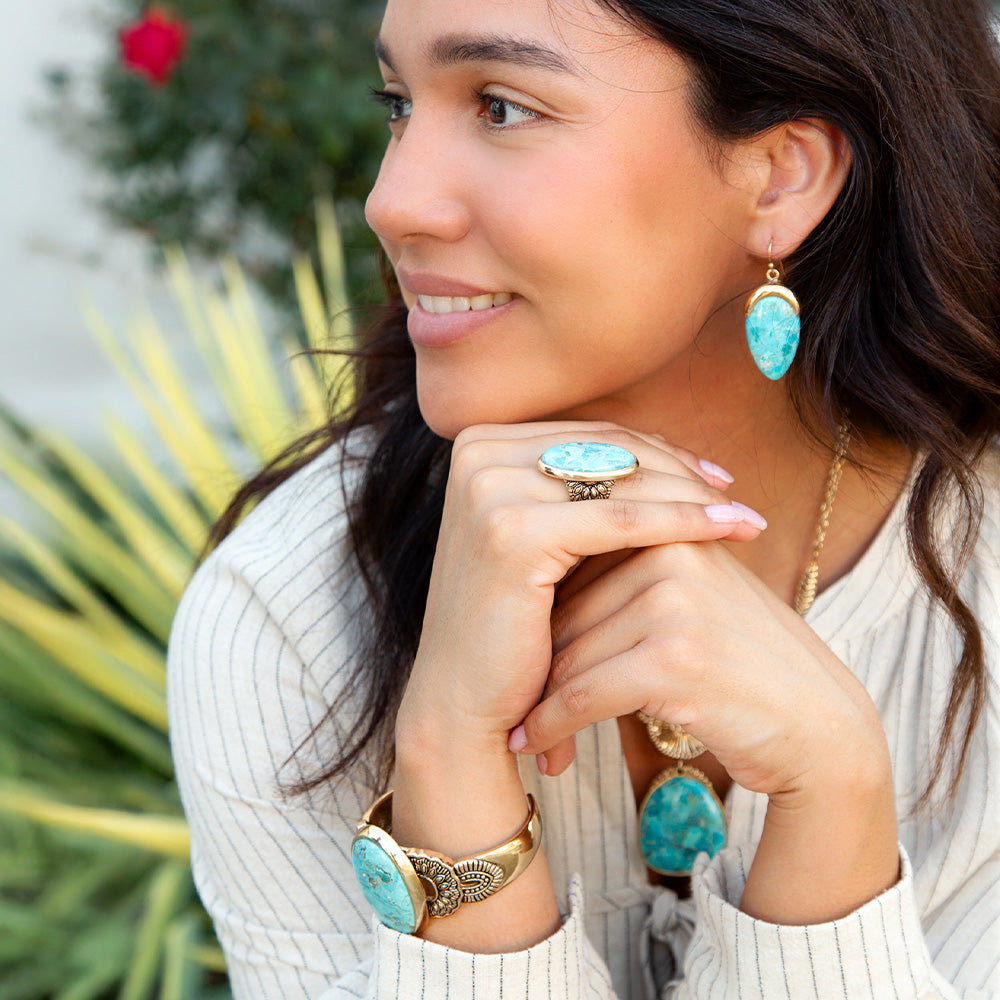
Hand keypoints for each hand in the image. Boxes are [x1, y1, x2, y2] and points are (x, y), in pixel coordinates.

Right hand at [396, 421, 764, 760]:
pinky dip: (683, 522)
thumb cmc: (513, 624)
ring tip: (742, 515)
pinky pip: (622, 520)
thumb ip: (582, 490)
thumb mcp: (545, 539)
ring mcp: (490, 489)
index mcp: (478, 444)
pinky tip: (728, 531)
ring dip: (692, 495)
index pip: (589, 434)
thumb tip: (667, 455)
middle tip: (732, 490)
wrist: (464, 697)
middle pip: (607, 448)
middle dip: (679, 468)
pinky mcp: (514, 531)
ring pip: (621, 480)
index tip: (709, 473)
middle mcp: (476, 453)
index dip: (655, 450)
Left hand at [510, 540, 888, 799]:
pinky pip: (584, 691)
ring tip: (519, 728)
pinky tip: (531, 743)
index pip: (573, 560)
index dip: (537, 611)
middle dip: (536, 661)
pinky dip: (551, 723)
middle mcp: (671, 553)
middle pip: (564, 608)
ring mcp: (675, 603)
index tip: (512, 646)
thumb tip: (541, 565)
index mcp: (669, 526)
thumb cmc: (742, 662)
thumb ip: (630, 567)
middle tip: (511, 697)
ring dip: (538, 701)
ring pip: (567, 652)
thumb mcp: (692, 594)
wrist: (817, 725)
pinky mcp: (674, 658)